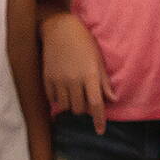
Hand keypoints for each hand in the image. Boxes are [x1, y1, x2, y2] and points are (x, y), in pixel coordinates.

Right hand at [41, 12, 115, 133]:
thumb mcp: (98, 60)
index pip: (96, 104)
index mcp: (90, 75)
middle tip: (87, 99)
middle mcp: (74, 80)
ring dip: (72, 105)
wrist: (59, 29)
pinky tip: (63, 91)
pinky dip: (59, 99)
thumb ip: (104, 82)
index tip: (100, 131)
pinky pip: (53, 99)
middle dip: (85, 108)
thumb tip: (112, 100)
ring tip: (75, 95)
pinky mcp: (47, 78)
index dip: (98, 120)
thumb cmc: (84, 42)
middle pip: (79, 109)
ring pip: (66, 107)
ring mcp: (58, 80)